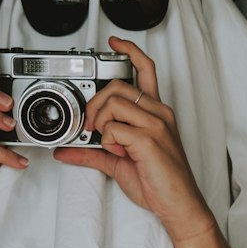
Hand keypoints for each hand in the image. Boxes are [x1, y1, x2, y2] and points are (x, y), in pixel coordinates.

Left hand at [53, 36, 214, 244]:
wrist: (179, 205)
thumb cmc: (159, 183)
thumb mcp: (120, 163)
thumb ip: (93, 153)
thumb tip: (66, 152)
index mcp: (156, 112)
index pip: (146, 69)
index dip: (129, 51)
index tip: (113, 42)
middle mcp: (158, 113)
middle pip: (118, 85)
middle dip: (96, 103)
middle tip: (92, 126)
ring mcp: (156, 124)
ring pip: (114, 103)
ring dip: (101, 123)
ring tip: (109, 143)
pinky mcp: (150, 139)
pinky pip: (115, 128)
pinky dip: (108, 141)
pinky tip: (120, 154)